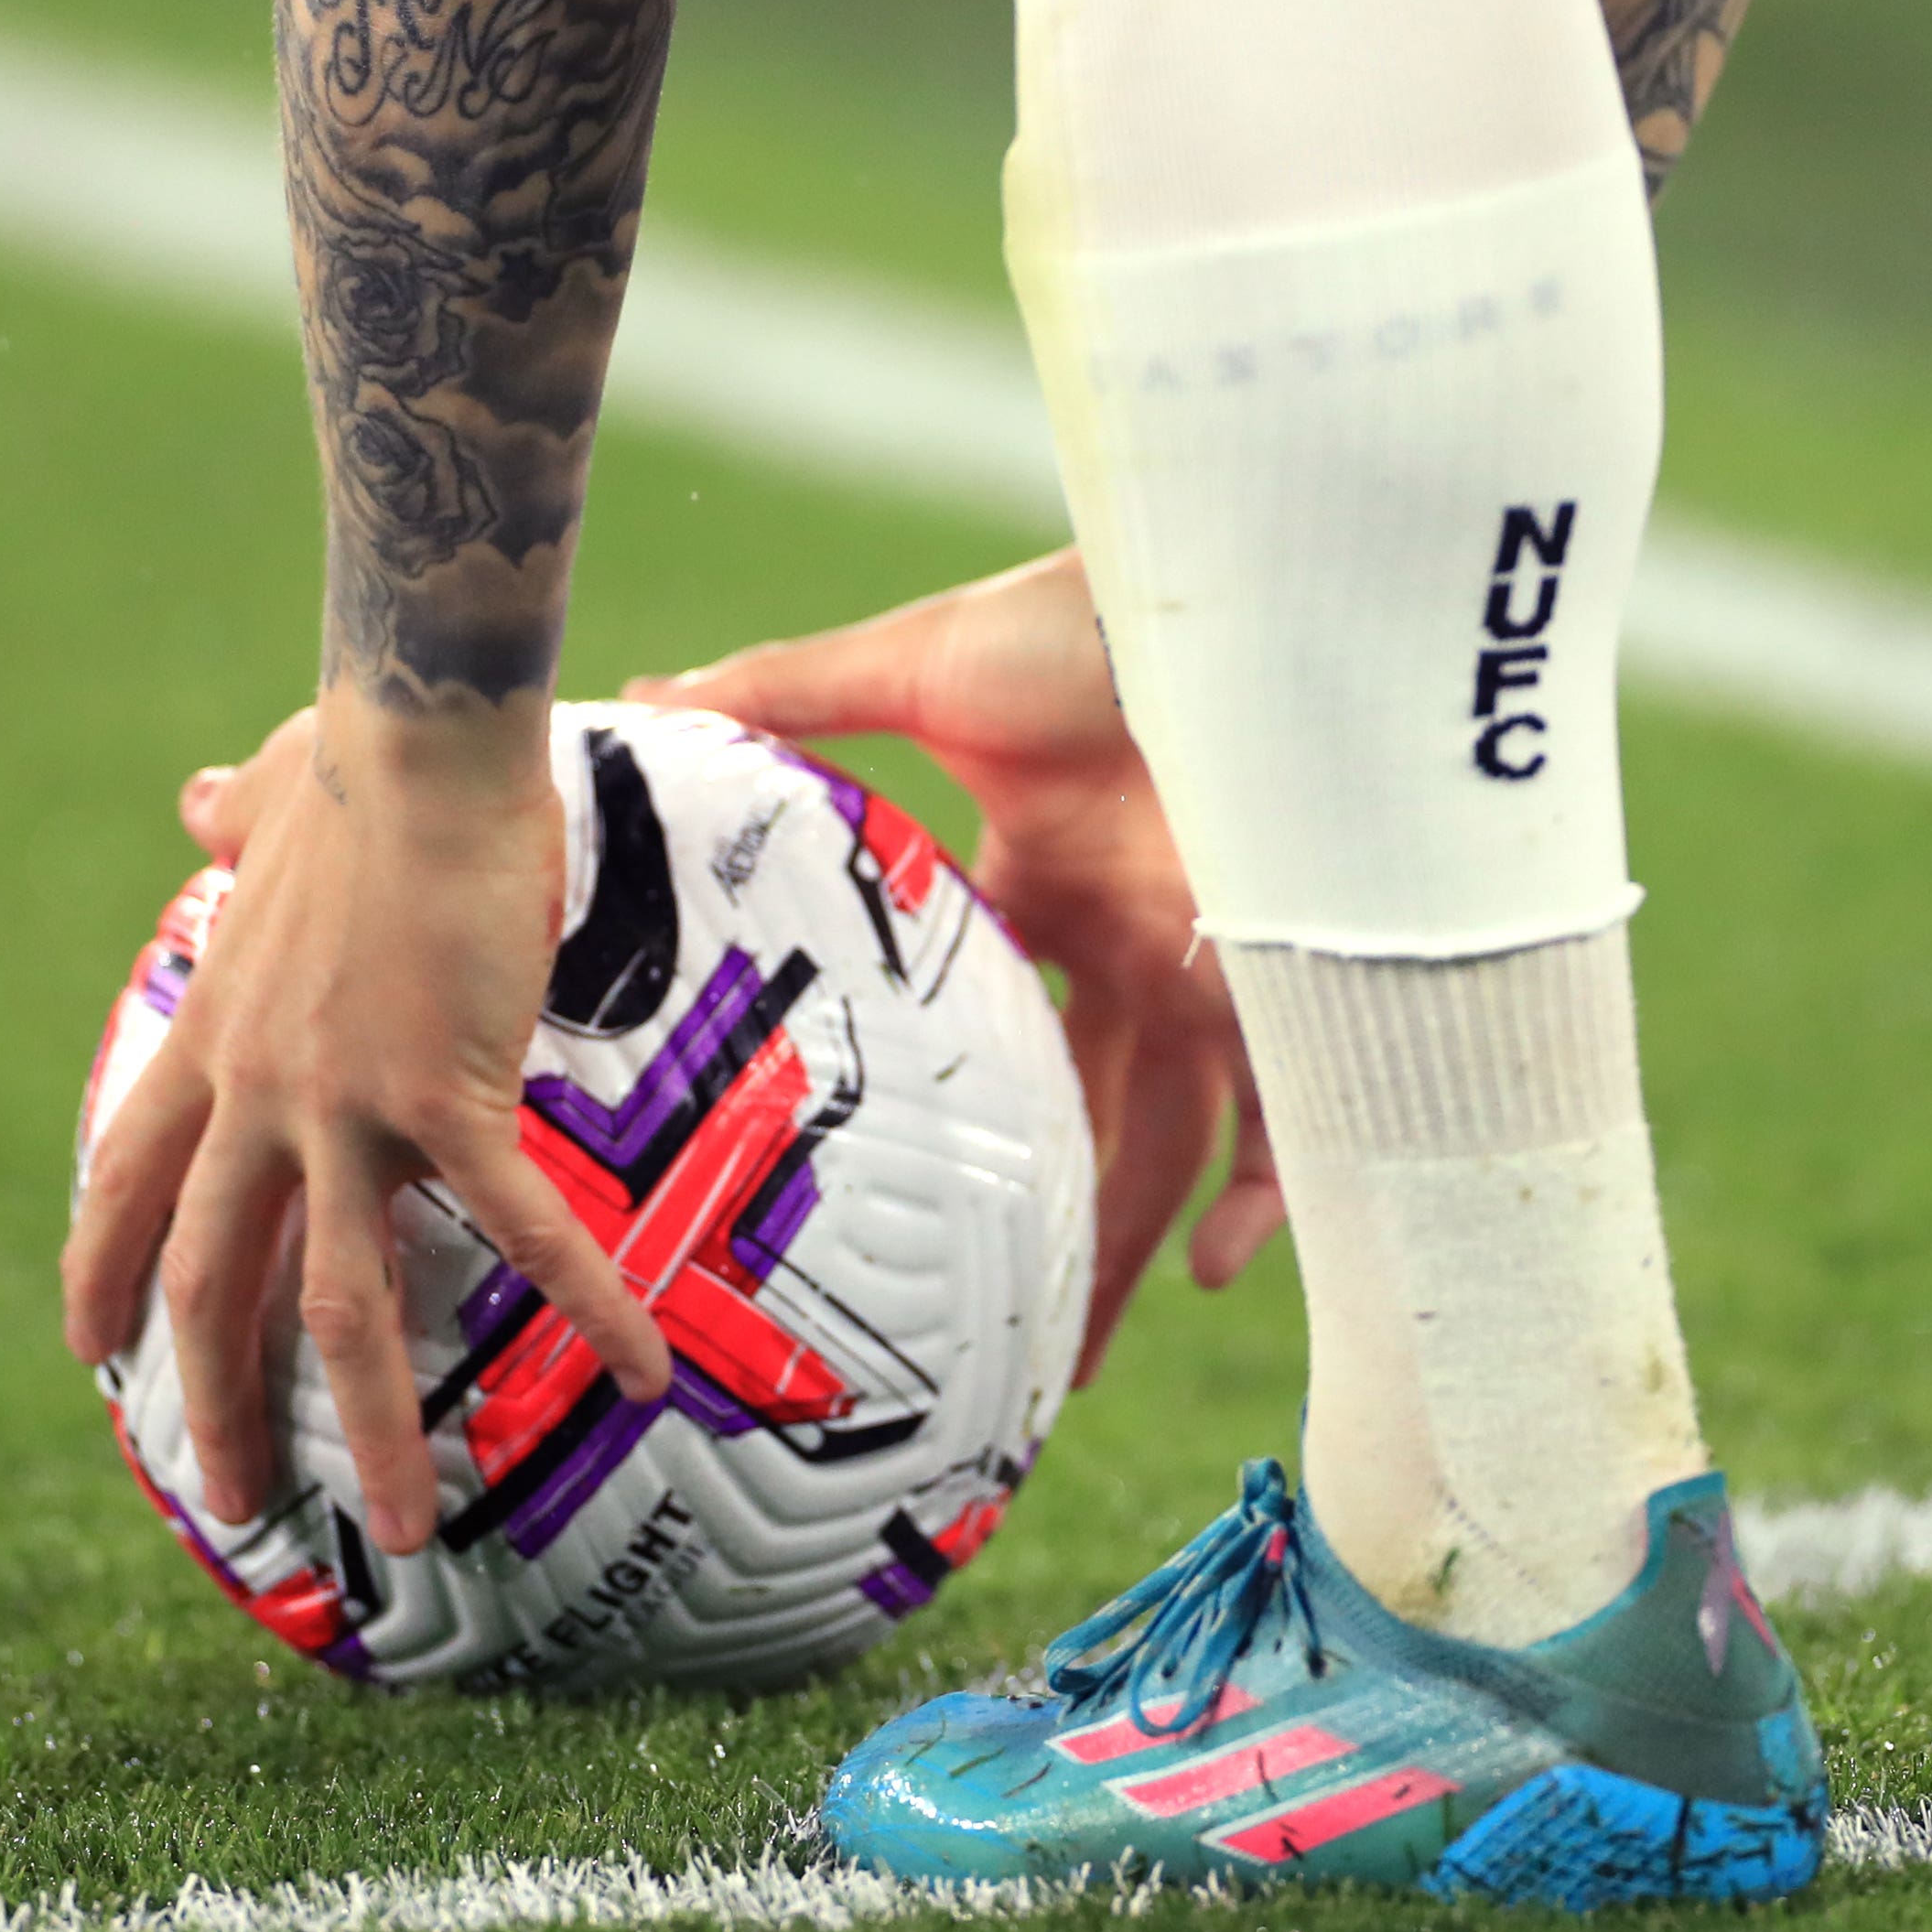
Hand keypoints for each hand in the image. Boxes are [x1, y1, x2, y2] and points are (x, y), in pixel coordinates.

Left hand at [57, 696, 670, 1554]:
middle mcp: (260, 1094)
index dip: (100, 1274)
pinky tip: (644, 1371)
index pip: (128, 1181)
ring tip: (396, 1532)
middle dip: (216, 1405)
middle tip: (236, 1505)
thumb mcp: (272, 792)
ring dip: (370, 1428)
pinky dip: (584, 1304)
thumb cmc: (362, 750)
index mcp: (215, 1037)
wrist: (420, 734)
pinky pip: (520, 1227)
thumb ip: (235, 820)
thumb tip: (200, 798)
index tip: (91, 1354)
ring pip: (342, 1304)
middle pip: (210, 1285)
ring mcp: (345, 1105)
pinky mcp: (445, 1094)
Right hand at [631, 552, 1281, 1382]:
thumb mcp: (913, 665)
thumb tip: (642, 703)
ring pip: (1175, 1142)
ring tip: (1075, 1352)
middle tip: (987, 1340)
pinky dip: (1264, 1200)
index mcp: (1044, 882)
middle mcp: (1130, 939)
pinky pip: (1289, 1117)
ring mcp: (1209, 963)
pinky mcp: (1283, 973)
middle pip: (1087, 1116)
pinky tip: (1217, 1272)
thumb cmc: (1075, 613)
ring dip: (1133, 1244)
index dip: (945, 1114)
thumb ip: (787, 695)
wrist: (1223, 580)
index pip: (987, 1024)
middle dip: (1045, 1226)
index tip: (885, 1200)